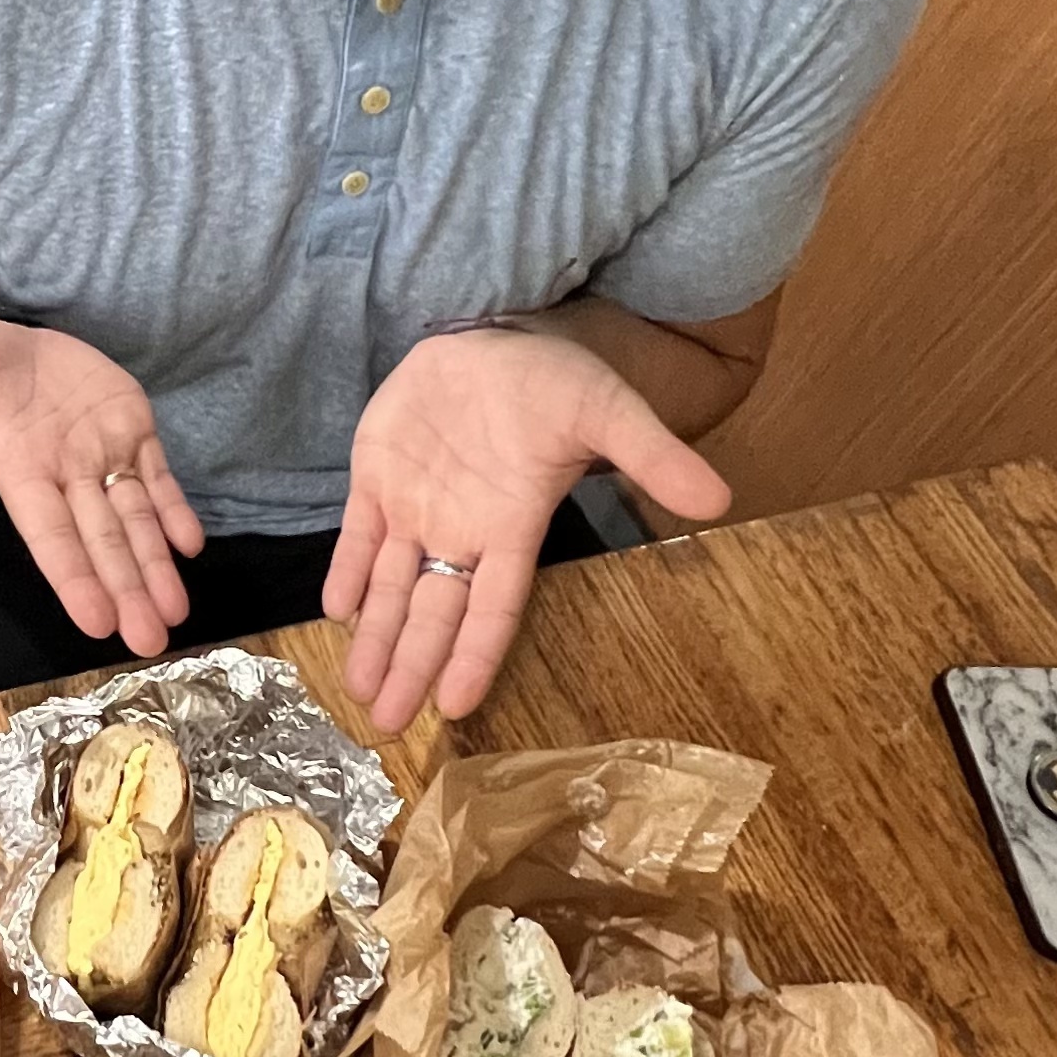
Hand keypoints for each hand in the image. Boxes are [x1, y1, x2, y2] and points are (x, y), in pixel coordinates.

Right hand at [0, 315, 203, 658]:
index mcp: (18, 469)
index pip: (48, 532)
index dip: (72, 575)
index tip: (95, 622)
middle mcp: (63, 473)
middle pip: (100, 539)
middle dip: (127, 588)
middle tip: (150, 641)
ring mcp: (99, 454)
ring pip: (134, 517)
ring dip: (155, 565)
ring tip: (176, 611)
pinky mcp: (129, 428)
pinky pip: (156, 475)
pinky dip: (173, 508)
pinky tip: (190, 544)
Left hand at [328, 328, 731, 732]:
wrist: (503, 333)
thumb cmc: (558, 380)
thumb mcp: (610, 411)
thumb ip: (653, 457)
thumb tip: (719, 500)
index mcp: (513, 527)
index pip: (495, 608)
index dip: (475, 655)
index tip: (455, 707)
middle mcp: (462, 531)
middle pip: (434, 614)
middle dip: (412, 668)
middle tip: (387, 724)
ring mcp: (416, 506)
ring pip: (391, 588)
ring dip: (376, 638)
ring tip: (361, 692)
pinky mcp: (378, 475)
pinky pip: (358, 535)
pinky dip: (347, 571)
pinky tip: (336, 610)